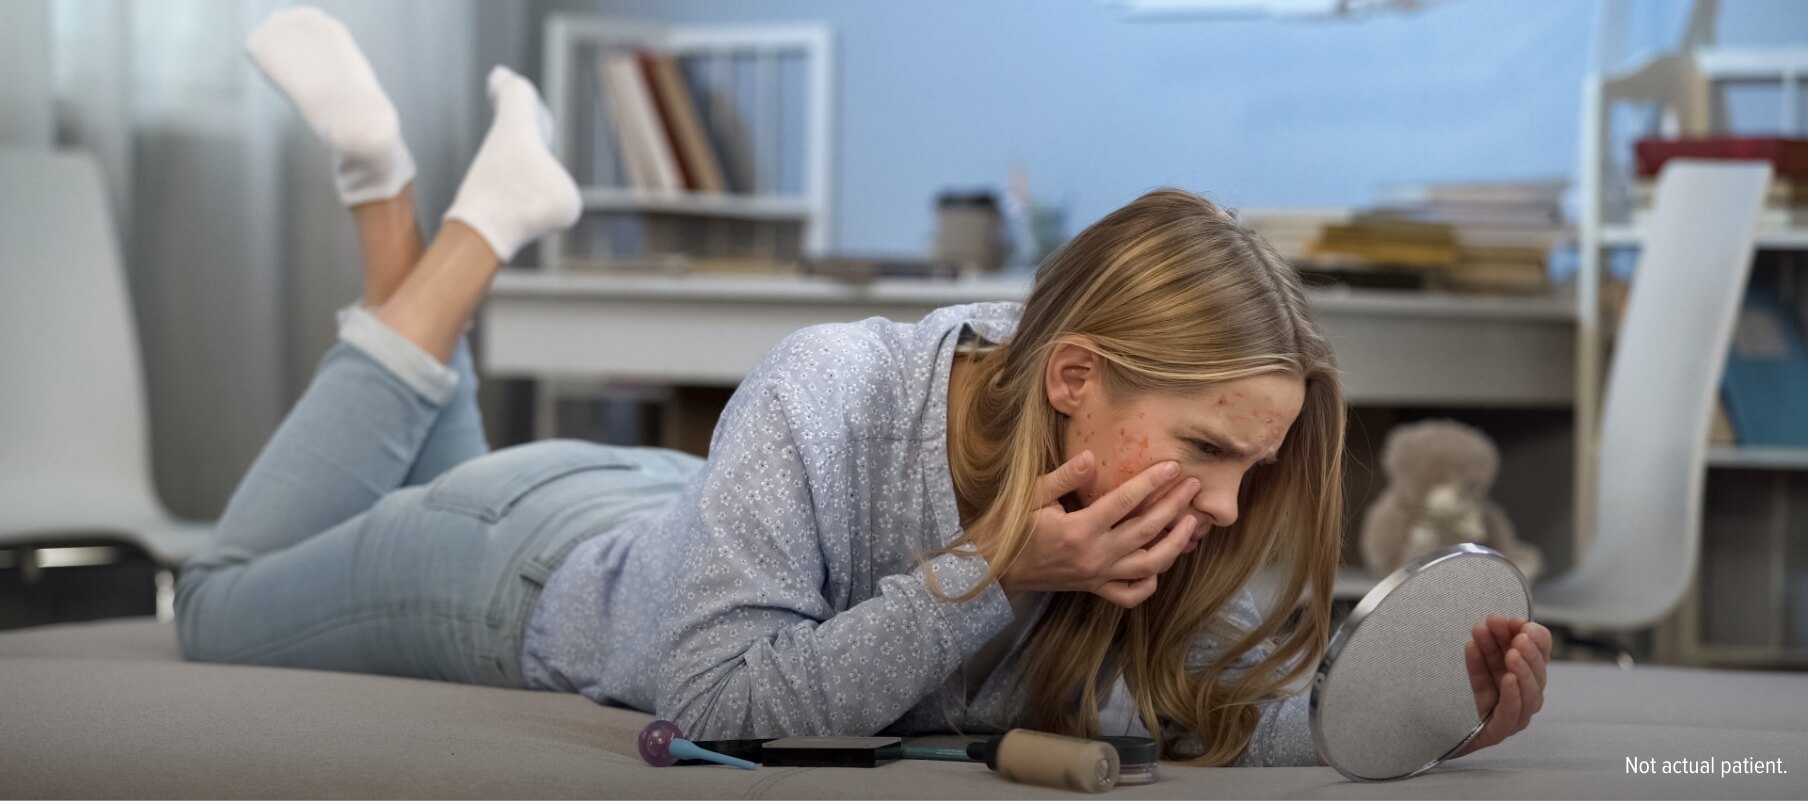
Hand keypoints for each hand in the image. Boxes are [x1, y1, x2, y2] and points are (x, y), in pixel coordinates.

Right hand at [991, 451, 1197, 607]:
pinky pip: (1130, 594)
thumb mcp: (1033, 496)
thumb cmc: (1012, 527)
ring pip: (1149, 565)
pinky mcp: (1094, 588)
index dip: (1152, 482)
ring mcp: (1097, 576)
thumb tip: (1091, 457)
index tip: (1174, 466)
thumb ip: (1064, 477)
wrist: (994, 569)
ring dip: (1175, 544)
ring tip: (1192, 523)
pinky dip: (1149, 583)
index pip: (1125, 501)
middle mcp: (1094, 556)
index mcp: (1079, 529)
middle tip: (1194, 486)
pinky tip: (1160, 566)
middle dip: (1174, 506)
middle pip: (1146, 531)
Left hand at [1454, 615, 1550, 756]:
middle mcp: (1527, 695)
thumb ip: (1488, 645)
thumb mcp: (1479, 662)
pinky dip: (1512, 694)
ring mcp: (1517, 715)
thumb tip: (1493, 621)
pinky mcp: (1500, 730)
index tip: (1517, 621)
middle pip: (1536, 672)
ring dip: (1522, 669)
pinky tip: (1507, 678)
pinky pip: (1511, 713)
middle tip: (1517, 633)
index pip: (1540, 654)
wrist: (1443, 728)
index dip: (1534, 637)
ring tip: (1512, 652)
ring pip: (1529, 693)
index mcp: (1527, 675)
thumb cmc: (1468, 692)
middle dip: (1527, 650)